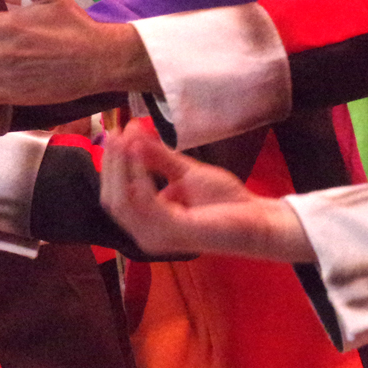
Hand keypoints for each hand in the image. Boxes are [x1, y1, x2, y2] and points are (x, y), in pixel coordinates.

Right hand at [99, 120, 312, 261]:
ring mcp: (158, 235)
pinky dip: (138, 175)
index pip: (114, 195)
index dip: (111, 163)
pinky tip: (140, 153)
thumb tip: (133, 133)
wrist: (256, 219)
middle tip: (115, 132)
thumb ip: (158, 157)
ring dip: (120, 167)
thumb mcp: (185, 172)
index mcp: (147, 222)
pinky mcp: (173, 231)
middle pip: (111, 199)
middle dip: (110, 163)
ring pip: (121, 202)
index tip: (116, 132)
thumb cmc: (224, 201)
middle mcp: (146, 233)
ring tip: (125, 138)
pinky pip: (144, 202)